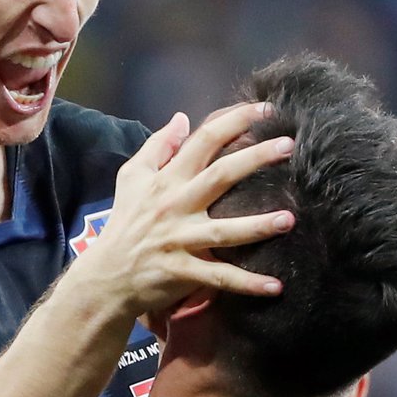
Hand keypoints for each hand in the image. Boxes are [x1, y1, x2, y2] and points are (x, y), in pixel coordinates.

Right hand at [82, 102, 294, 316]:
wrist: (107, 275)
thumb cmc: (125, 222)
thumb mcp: (131, 177)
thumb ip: (157, 146)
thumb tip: (181, 118)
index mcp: (167, 180)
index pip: (203, 141)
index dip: (234, 122)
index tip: (264, 109)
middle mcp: (176, 205)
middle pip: (220, 176)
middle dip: (255, 158)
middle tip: (289, 146)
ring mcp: (181, 240)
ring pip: (224, 231)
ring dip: (258, 226)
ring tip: (290, 219)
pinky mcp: (183, 272)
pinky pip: (219, 277)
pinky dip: (247, 283)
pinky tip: (275, 286)